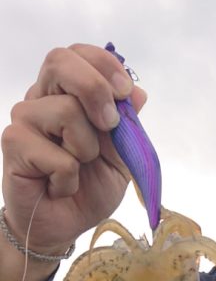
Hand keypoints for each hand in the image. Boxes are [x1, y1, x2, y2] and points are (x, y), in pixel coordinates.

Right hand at [1, 44, 146, 254]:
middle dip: (95, 89)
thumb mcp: (120, 159)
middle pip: (60, 62)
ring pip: (66, 111)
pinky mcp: (13, 143)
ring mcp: (25, 119)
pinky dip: (68, 178)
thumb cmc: (89, 189)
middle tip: (109, 125)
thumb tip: (138, 93)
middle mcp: (42, 98)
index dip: (104, 64)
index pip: (78, 54)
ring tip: (77, 170)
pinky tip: (58, 186)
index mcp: (66, 93)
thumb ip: (128, 127)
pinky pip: (56, 154)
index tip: (125, 92)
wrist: (64, 225)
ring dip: (86, 150)